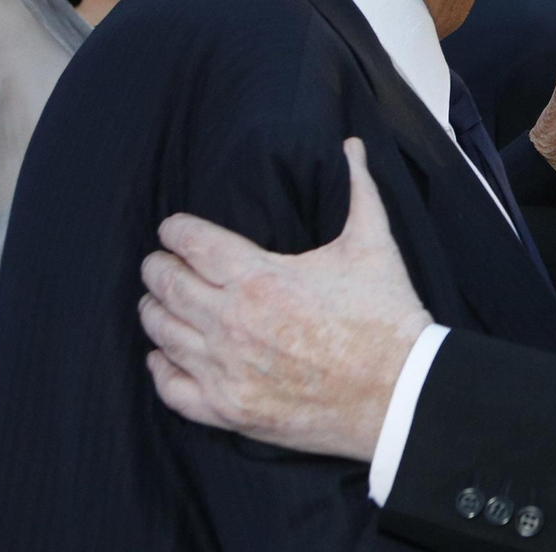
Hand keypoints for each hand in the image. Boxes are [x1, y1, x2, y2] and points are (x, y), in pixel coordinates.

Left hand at [139, 139, 428, 461]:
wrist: (400, 391)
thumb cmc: (386, 316)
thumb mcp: (373, 244)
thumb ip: (358, 188)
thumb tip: (352, 145)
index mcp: (260, 277)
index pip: (193, 244)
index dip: (175, 231)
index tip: (172, 228)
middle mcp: (232, 322)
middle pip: (168, 286)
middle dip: (157, 268)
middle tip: (157, 262)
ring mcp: (227, 369)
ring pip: (164, 335)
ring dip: (154, 312)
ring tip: (156, 301)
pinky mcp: (230, 409)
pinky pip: (172, 389)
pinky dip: (160, 368)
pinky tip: (162, 356)